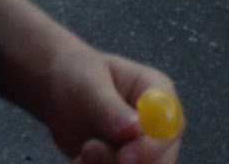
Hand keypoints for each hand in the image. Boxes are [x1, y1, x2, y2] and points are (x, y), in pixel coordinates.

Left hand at [40, 46, 181, 163]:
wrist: (58, 93)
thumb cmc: (78, 74)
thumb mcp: (89, 83)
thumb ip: (109, 106)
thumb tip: (133, 129)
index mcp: (158, 92)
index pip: (171, 124)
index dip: (153, 146)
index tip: (124, 157)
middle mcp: (158, 125)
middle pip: (161, 160)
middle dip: (123, 163)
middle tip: (88, 152)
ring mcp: (144, 150)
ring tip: (82, 155)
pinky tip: (81, 161)